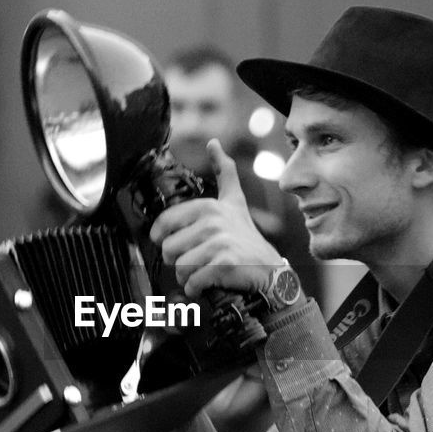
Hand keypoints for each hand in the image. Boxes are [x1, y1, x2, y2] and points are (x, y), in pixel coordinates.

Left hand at [149, 139, 282, 298]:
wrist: (270, 270)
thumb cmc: (246, 237)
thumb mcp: (234, 201)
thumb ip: (224, 171)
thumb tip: (213, 142)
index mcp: (208, 206)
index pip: (164, 224)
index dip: (162, 238)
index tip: (172, 244)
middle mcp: (213, 222)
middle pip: (169, 249)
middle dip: (177, 261)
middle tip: (194, 261)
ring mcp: (219, 243)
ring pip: (180, 268)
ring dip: (186, 277)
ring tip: (201, 273)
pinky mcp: (224, 265)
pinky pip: (193, 282)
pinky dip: (195, 289)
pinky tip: (204, 285)